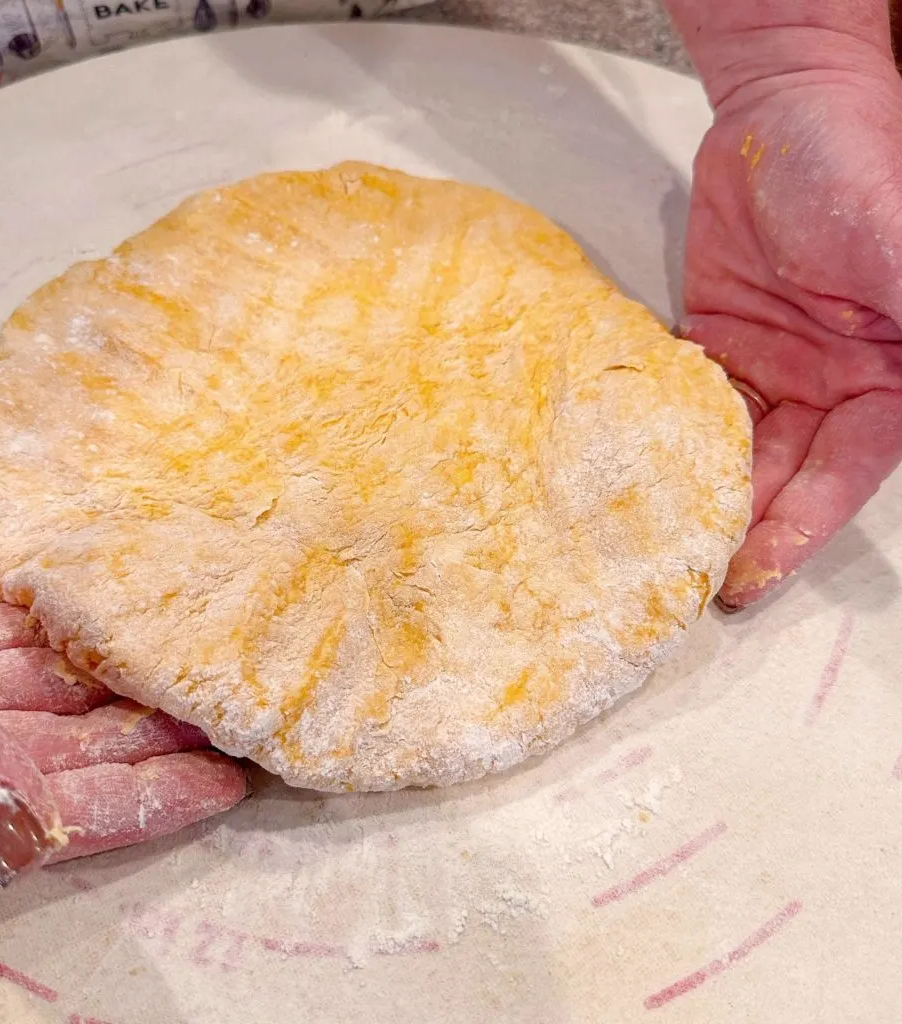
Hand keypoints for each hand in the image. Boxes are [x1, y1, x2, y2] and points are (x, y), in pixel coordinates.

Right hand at [0, 537, 245, 883]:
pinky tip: (117, 625)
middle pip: (60, 759)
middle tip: (228, 713)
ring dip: (111, 682)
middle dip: (145, 736)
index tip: (222, 783)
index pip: (50, 818)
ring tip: (189, 663)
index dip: (142, 803)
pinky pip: (12, 650)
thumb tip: (17, 841)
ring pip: (43, 700)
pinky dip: (60, 639)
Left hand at [676, 25, 901, 607]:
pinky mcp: (719, 343)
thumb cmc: (857, 167)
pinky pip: (692, 404)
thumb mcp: (895, 257)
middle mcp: (830, 389)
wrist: (784, 109)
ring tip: (646, 537)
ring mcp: (772, 369)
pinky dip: (665, 435)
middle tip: (679, 578)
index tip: (750, 578)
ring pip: (732, 450)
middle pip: (780, 478)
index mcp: (884, 386)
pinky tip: (629, 467)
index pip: (838, 480)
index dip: (796, 532)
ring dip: (695, 490)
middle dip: (736, 528)